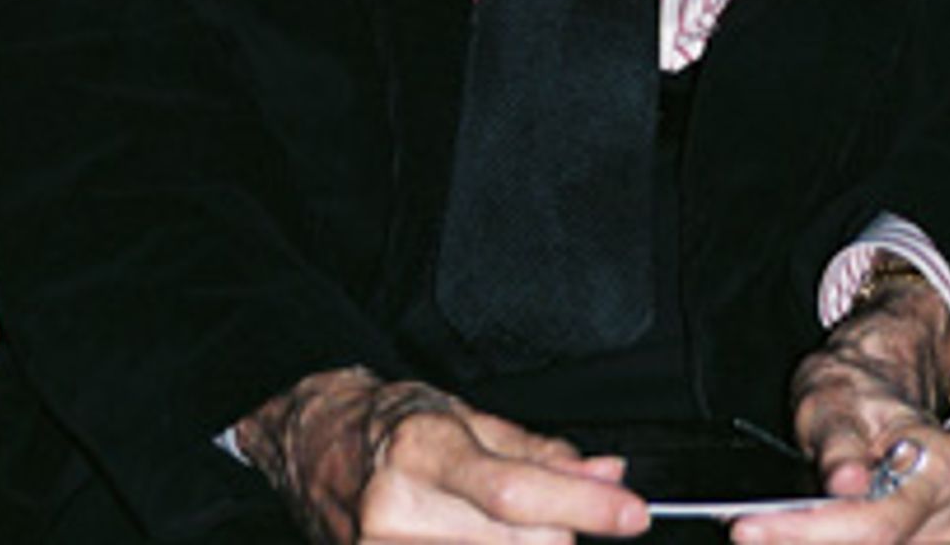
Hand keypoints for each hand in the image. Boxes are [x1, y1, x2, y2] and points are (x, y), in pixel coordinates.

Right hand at [236, 365, 650, 544]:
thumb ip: (541, 453)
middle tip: (544, 513)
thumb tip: (609, 475)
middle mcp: (396, 506)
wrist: (317, 446)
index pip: (515, 492)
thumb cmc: (394, 424)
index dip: (584, 507)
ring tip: (492, 528)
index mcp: (423, 448)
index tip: (632, 513)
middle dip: (553, 533)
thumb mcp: (467, 417)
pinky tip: (474, 539)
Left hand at [729, 279, 949, 542]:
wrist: (880, 385)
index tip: (749, 528)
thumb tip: (846, 483)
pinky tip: (799, 531)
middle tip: (745, 527)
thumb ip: (839, 443)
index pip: (876, 524)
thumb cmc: (858, 388)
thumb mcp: (834, 398)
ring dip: (814, 543)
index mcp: (941, 465)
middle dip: (803, 540)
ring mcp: (946, 536)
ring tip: (769, 523)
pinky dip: (829, 543)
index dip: (810, 532)